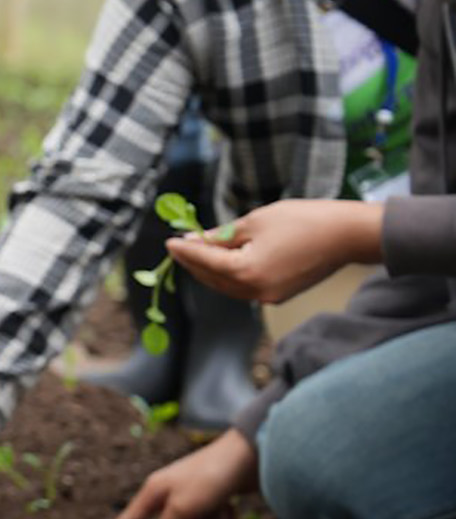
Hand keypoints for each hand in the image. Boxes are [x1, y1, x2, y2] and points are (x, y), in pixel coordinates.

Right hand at [101, 428, 258, 518]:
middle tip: (204, 515)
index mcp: (156, 491)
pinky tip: (232, 506)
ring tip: (222, 508)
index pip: (133, 516)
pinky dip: (225, 518)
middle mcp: (171, 494)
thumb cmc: (209, 479)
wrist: (247, 456)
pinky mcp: (214, 499)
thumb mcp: (182, 508)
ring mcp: (193, 497)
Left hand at [167, 199, 383, 304]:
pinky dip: (230, 276)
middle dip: (194, 263)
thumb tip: (195, 241)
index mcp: (247, 272)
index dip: (185, 251)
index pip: (205, 263)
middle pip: (213, 278)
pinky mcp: (279, 295)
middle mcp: (256, 291)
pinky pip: (244, 288)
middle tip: (179, 246)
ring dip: (210, 271)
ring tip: (196, 252)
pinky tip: (223, 262)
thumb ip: (221, 236)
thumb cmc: (303, 221)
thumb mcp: (255, 222)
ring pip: (227, 286)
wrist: (347, 234)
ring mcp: (269, 297)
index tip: (170, 241)